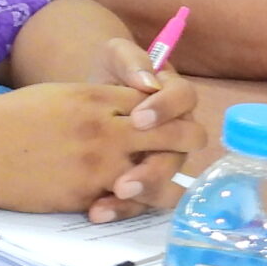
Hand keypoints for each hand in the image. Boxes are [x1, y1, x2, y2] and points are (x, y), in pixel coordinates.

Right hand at [0, 80, 208, 219]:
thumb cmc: (9, 120)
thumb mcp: (58, 96)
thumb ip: (96, 102)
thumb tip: (128, 110)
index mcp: (96, 97)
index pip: (156, 100)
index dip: (170, 109)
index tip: (170, 117)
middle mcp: (106, 129)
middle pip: (173, 134)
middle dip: (187, 140)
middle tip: (184, 147)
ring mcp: (99, 165)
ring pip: (160, 176)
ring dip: (169, 180)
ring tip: (169, 184)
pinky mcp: (86, 195)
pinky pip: (127, 203)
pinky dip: (133, 204)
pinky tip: (131, 202)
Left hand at [91, 38, 203, 218]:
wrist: (82, 101)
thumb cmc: (108, 74)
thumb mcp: (115, 55)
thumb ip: (131, 59)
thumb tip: (147, 80)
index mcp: (174, 97)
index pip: (184, 99)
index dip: (165, 109)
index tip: (137, 117)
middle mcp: (176, 133)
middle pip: (181, 151)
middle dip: (157, 164)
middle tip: (129, 166)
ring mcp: (162, 161)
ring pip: (166, 184)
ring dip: (143, 191)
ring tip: (115, 193)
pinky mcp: (143, 183)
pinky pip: (142, 202)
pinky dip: (121, 208)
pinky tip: (98, 210)